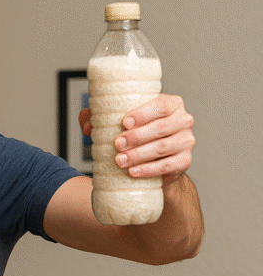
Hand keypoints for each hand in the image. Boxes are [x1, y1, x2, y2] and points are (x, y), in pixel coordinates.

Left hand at [79, 93, 194, 186]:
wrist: (152, 159)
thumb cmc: (134, 133)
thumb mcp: (116, 121)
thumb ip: (96, 117)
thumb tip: (88, 127)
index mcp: (171, 103)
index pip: (160, 105)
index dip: (142, 114)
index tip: (124, 123)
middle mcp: (183, 120)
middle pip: (161, 128)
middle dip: (137, 137)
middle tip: (117, 145)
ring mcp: (186, 141)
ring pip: (163, 147)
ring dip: (139, 155)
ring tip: (120, 161)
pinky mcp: (185, 161)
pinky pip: (168, 166)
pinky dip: (149, 169)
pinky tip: (133, 171)